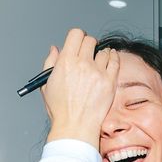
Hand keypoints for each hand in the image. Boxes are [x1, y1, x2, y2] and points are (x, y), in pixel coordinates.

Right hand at [42, 28, 119, 149]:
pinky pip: (115, 61)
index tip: (79, 43)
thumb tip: (55, 49)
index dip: (78, 37)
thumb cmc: (61, 110)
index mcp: (65, 61)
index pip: (76, 34)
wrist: (76, 127)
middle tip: (89, 53)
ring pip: (104, 51)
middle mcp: (82, 64)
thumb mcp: (46, 84)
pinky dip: (113, 57)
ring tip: (100, 60)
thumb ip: (50, 63)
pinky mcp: (109, 82)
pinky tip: (111, 58)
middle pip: (90, 40)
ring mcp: (97, 72)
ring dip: (101, 53)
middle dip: (89, 45)